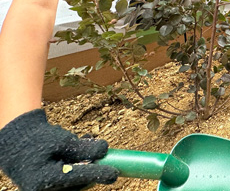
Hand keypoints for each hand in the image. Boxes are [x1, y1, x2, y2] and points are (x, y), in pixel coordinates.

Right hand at [0, 109, 117, 190]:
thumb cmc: (37, 140)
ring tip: (87, 141)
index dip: (98, 174)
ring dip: (86, 163)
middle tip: (100, 151)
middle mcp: (45, 190)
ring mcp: (48, 190)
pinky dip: (78, 165)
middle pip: (78, 182)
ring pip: (76, 180)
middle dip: (92, 166)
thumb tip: (104, 150)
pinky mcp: (52, 187)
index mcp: (44, 179)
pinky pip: (70, 179)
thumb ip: (82, 147)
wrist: (16, 143)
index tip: (115, 174)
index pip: (77, 177)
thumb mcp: (61, 140)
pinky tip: (80, 147)